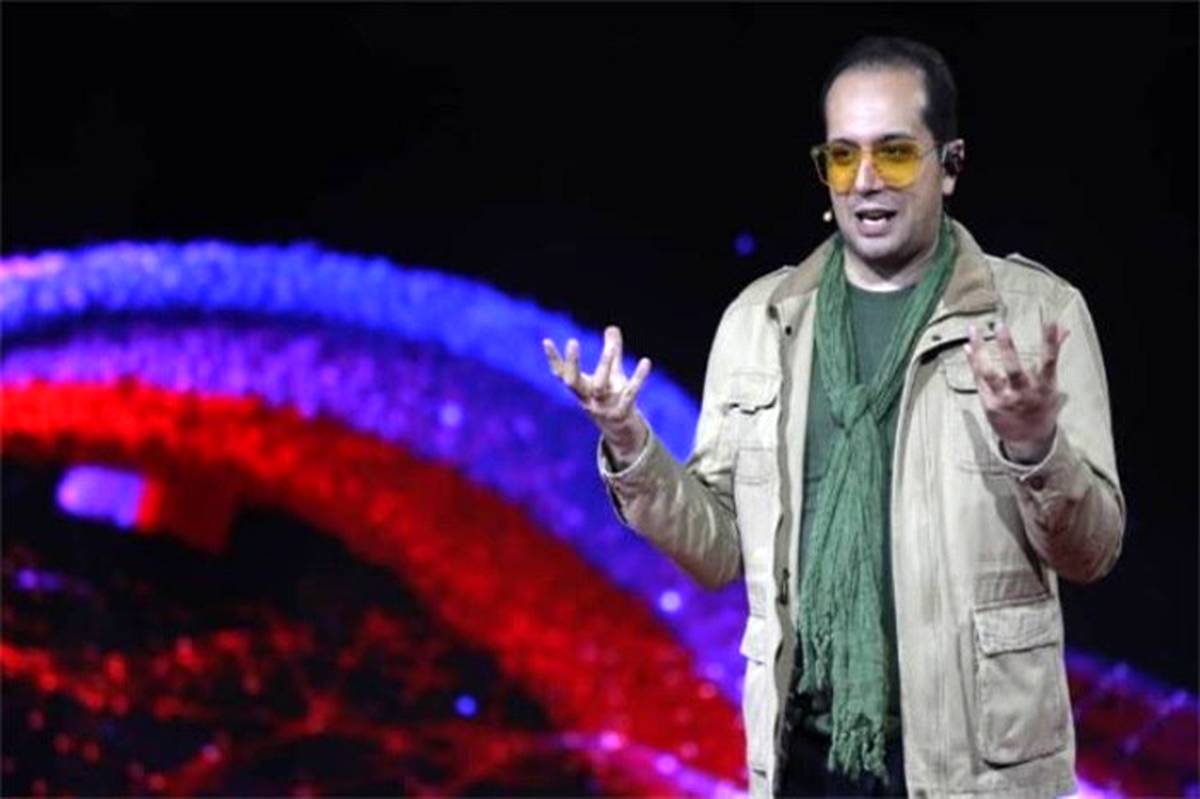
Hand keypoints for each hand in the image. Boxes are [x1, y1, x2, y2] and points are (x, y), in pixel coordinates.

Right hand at [543, 325, 652, 462]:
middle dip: (572, 363)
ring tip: (612, 347)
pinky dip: (638, 378)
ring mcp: (603, 407)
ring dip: (604, 365)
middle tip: (571, 341)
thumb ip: (612, 351)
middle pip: (573, 382)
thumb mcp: (612, 374)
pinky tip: (646, 361)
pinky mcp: (621, 413)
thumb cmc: (612, 397)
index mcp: (581, 389)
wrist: (621, 431)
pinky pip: (630, 393)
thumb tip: (612, 327)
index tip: (546, 341)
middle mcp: (587, 398)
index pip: (561, 374)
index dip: (553, 359)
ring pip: (600, 386)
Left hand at [962, 320, 1069, 463]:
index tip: (1051, 322)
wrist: (1028, 440)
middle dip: (1007, 347)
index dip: (1051, 342)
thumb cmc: (1041, 406)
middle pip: (1014, 369)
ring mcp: (1004, 400)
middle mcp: (1024, 394)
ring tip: (973, 332)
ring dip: (980, 352)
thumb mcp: (1051, 384)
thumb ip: (1053, 354)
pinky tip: (968, 347)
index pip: (1049, 362)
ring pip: (989, 374)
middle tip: (1001, 326)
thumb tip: (1063, 329)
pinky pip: (979, 380)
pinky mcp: (989, 404)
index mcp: (1044, 388)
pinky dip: (973, 362)